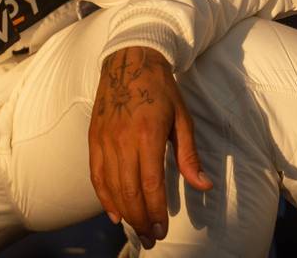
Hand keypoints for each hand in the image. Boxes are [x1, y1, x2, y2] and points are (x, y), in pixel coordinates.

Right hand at [89, 47, 212, 248]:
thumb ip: (189, 155)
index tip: (162, 229)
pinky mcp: (93, 138)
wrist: (130, 60)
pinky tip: (114, 213)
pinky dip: (103, 197)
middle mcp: (122, 139)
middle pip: (128, 191)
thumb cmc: (161, 89)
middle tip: (150, 237)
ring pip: (110, 187)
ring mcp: (104, 139)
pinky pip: (95, 175)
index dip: (156, 211)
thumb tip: (204, 185)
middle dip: (140, 219)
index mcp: (148, 134)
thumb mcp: (182, 118)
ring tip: (136, 229)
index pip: (150, 183)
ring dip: (124, 213)